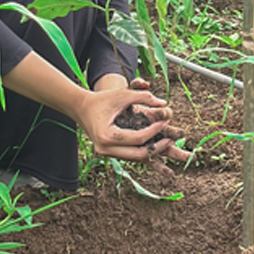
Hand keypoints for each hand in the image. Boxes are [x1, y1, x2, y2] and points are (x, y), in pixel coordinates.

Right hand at [76, 83, 191, 166]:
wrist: (81, 108)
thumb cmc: (102, 100)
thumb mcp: (122, 95)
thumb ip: (143, 97)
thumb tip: (164, 104)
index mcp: (107, 136)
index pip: (138, 138)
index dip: (154, 130)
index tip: (166, 122)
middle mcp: (105, 148)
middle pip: (138, 154)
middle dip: (157, 148)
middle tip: (172, 140)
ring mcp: (105, 153)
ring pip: (134, 158)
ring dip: (151, 152)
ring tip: (167, 142)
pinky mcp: (109, 153)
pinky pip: (129, 155)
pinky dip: (143, 151)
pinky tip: (156, 146)